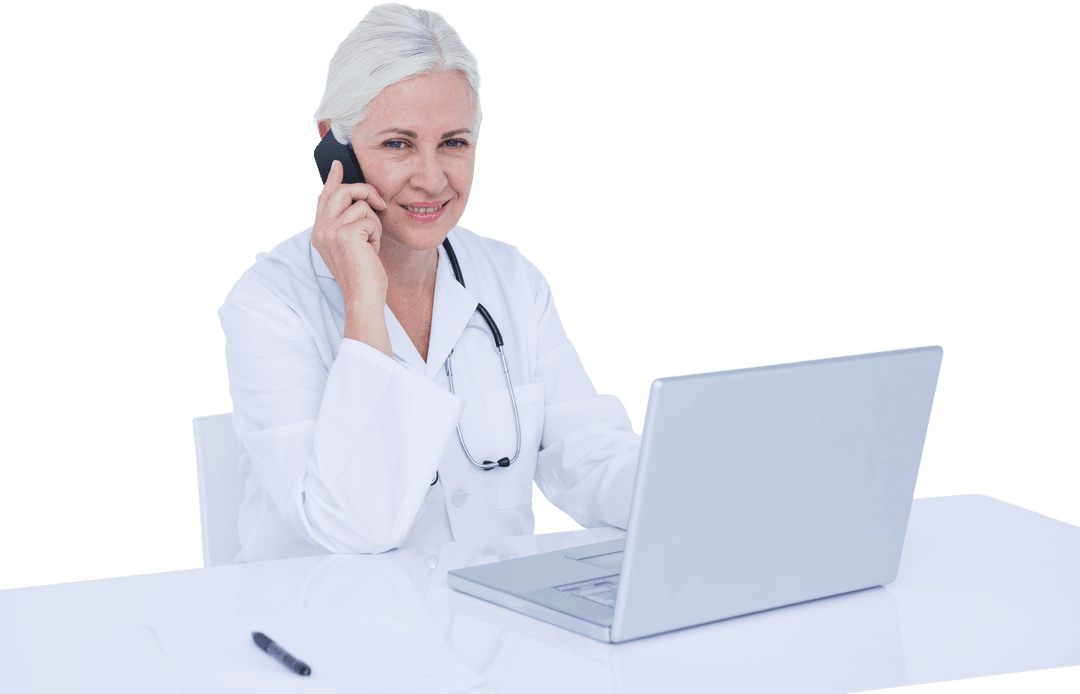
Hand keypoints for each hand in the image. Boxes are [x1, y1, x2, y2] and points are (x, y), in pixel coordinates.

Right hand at [312, 160, 392, 355]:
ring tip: (371, 243)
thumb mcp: (353, 244)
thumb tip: (359, 199)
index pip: (324, 198)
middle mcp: (320, 229)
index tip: (337, 165)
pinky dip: (377, 233)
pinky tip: (372, 249)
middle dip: (366, 192)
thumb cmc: (364, 274)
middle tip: (380, 202)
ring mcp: (330, 230)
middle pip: (342, 191)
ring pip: (360, 205)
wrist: (364, 295)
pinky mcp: (345, 233)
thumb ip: (349, 222)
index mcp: (319, 232)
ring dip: (374, 223)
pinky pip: (370, 218)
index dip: (332, 180)